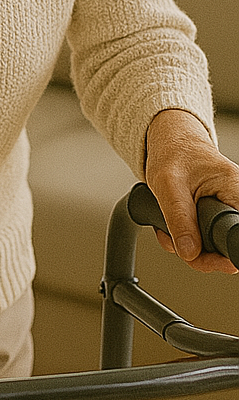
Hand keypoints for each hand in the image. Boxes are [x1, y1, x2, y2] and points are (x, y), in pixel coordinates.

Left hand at [144, 109, 238, 273]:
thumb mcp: (168, 184)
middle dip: (199, 252)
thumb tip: (190, 252)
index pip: (238, 231)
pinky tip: (172, 228)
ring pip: (213, 246)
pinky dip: (185, 239)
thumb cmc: (174, 152)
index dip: (224, 251)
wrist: (171, 142)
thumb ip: (178, 218)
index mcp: (234, 190)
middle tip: (178, 245)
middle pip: (226, 245)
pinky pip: (204, 238)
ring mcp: (225, 210)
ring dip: (187, 246)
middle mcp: (235, 201)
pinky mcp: (213, 215)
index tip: (206, 258)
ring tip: (169, 230)